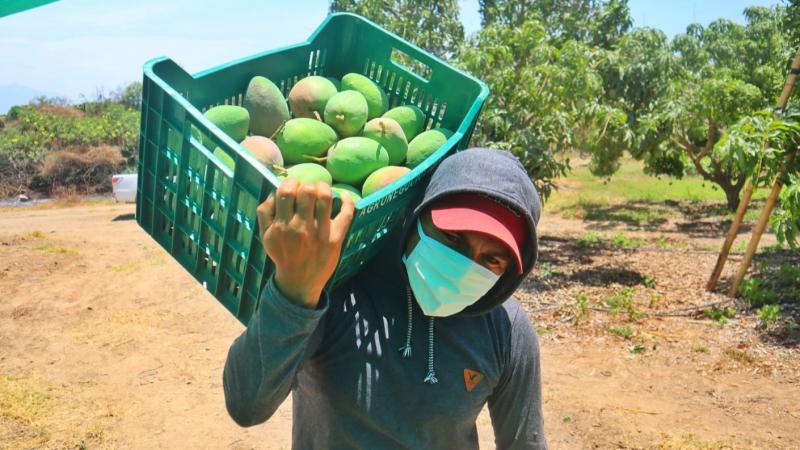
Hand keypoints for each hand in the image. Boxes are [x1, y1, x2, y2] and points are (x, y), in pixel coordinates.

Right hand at [256, 178, 354, 307]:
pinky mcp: (336, 238)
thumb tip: (275, 191)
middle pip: (307, 191)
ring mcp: (320, 232)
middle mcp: (301, 228)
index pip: (286, 191)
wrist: (299, 280)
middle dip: (307, 185)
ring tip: (321, 191)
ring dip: (324, 188)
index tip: (293, 187)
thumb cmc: (283, 253)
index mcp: (282, 225)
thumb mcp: (265, 235)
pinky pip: (346, 214)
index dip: (291, 182)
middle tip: (307, 190)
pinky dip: (347, 201)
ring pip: (325, 197)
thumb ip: (265, 212)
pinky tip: (344, 197)